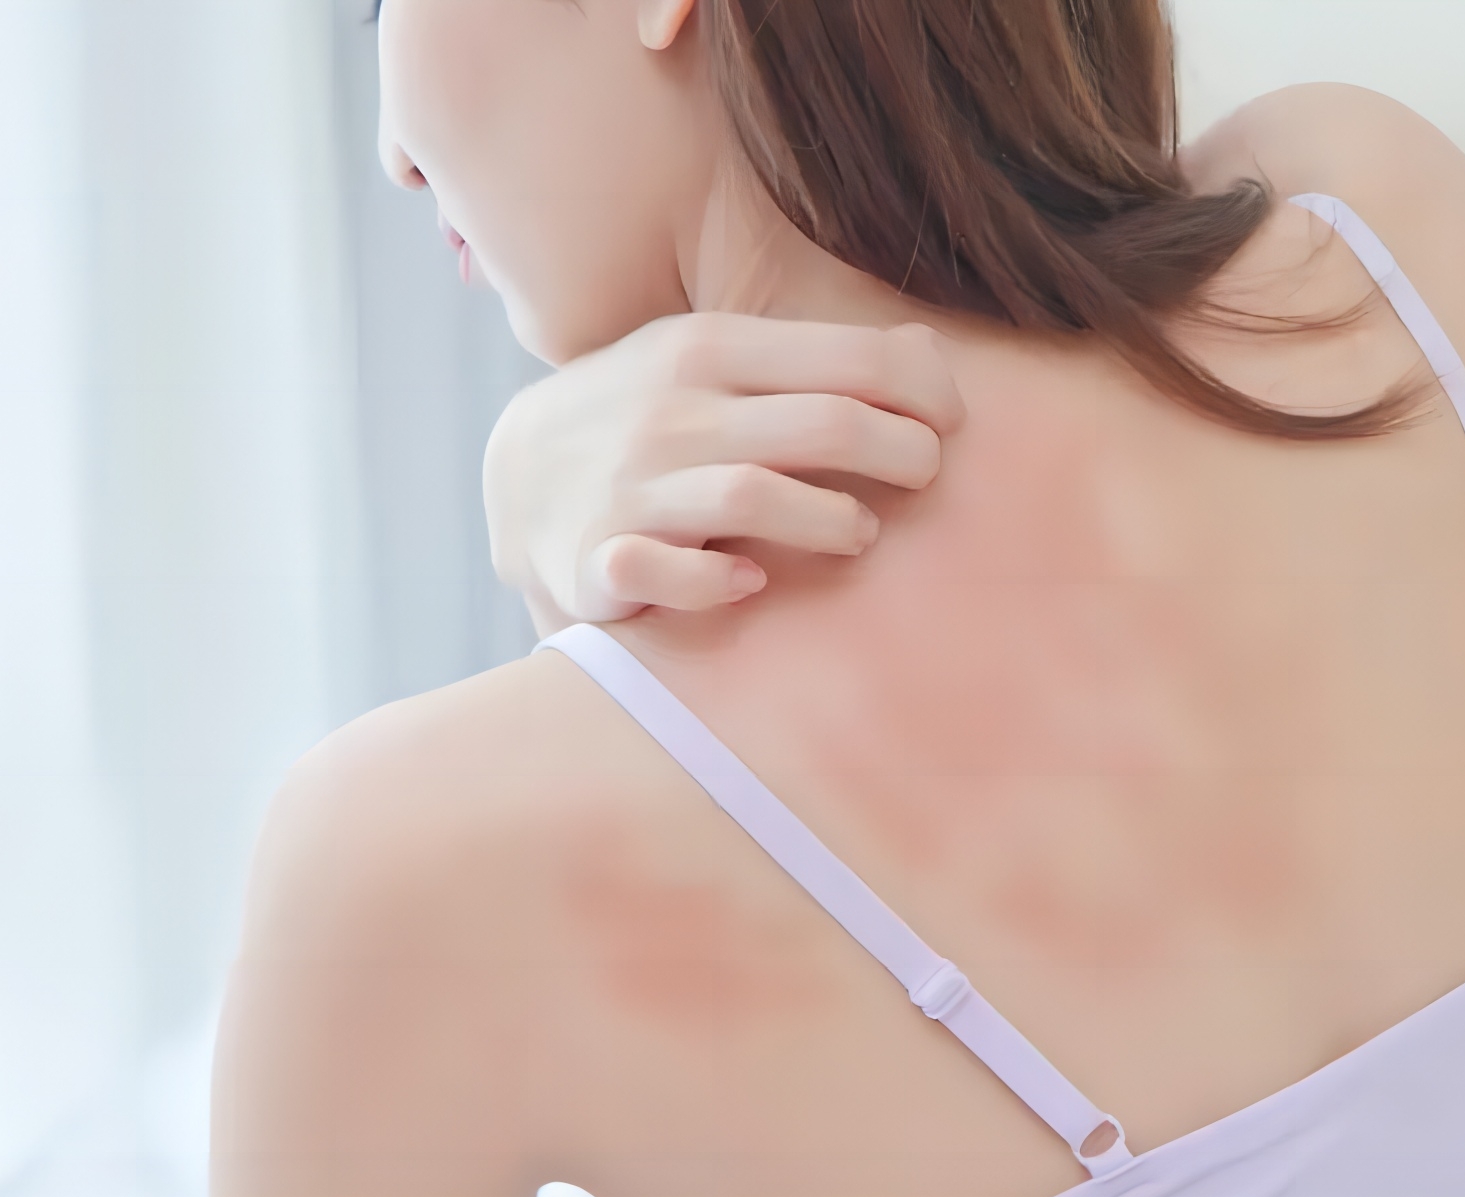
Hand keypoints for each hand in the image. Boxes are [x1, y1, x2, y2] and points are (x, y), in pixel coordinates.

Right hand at [483, 312, 965, 633]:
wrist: (515, 472)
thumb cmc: (647, 416)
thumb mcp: (711, 360)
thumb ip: (810, 360)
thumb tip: (926, 351)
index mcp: (710, 348)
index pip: (852, 362)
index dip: (924, 394)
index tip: (949, 424)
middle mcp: (672, 411)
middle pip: (826, 427)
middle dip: (900, 454)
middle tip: (925, 476)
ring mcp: (632, 486)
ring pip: (757, 496)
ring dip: (830, 521)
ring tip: (858, 534)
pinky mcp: (598, 559)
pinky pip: (664, 572)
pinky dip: (715, 581)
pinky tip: (750, 581)